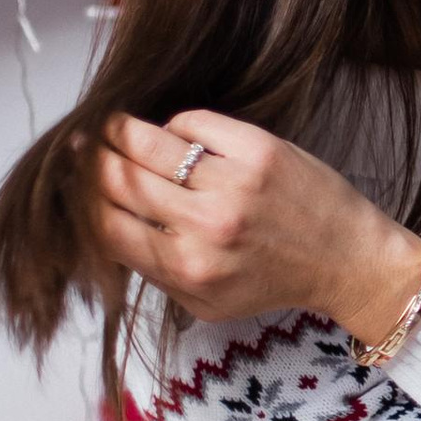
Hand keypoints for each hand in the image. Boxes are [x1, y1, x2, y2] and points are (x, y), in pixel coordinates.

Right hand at [90, 111, 420, 345]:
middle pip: (117, 178)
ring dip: (118, 131)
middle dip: (91, 161)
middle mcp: (207, 225)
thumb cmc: (273, 280)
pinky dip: (175, 123)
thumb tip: (104, 226)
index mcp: (187, 267)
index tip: (72, 185)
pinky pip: (193, 120)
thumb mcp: (205, 300)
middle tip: (82, 150)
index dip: (80, 201)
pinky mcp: (260, 148)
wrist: (347, 259)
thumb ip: (152, 270)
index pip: (104, 224)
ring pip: (147, 141)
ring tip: (109, 129)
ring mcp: (234, 182)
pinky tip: (176, 134)